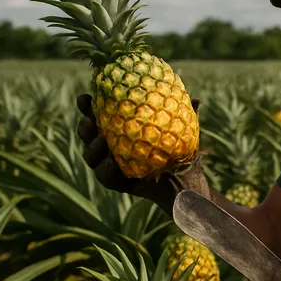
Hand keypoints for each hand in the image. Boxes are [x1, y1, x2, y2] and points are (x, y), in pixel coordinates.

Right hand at [76, 94, 210, 209]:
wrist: (185, 184)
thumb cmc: (181, 152)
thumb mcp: (184, 132)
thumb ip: (187, 116)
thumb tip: (196, 99)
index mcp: (120, 127)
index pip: (98, 113)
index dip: (88, 105)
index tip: (87, 96)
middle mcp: (110, 144)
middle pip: (88, 133)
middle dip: (84, 125)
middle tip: (90, 121)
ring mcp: (111, 164)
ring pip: (91, 155)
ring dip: (91, 147)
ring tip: (100, 141)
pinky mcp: (117, 182)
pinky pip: (104, 176)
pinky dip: (105, 169)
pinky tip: (110, 163)